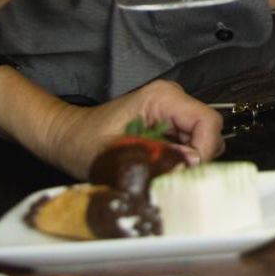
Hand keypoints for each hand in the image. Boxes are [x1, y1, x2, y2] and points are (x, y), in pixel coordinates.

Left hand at [43, 78, 224, 180]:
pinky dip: (178, 163)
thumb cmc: (83, 140)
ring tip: (160, 174)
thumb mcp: (117, 154)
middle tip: (171, 178)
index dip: (203, 152)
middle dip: (195, 160)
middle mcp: (173, 100)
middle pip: (208, 132)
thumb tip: (189, 168)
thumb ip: (155, 160)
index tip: (188, 174)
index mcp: (162, 97)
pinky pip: (188, 146)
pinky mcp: (169, 126)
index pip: (207, 122)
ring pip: (201, 142)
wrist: (66, 136)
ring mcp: (172, 112)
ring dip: (186, 163)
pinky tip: (158, 170)